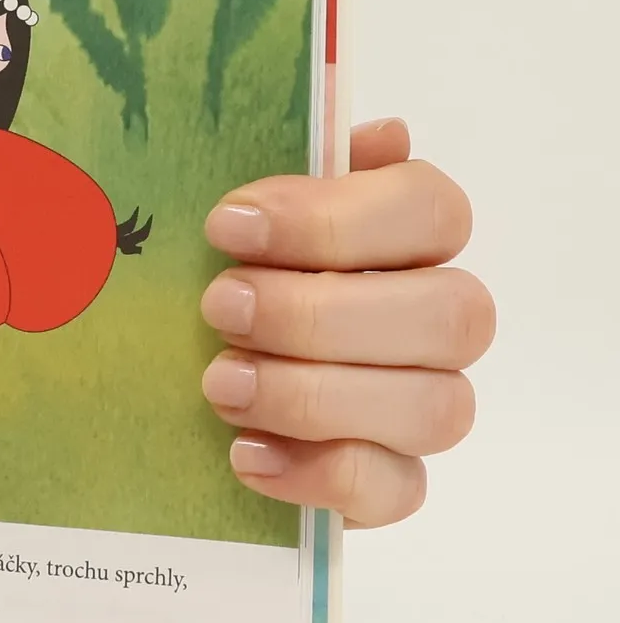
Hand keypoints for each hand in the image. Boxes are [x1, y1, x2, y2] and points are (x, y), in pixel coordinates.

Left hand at [200, 119, 493, 526]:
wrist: (172, 385)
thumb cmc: (218, 276)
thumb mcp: (234, 218)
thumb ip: (295, 170)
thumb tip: (371, 131)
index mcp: (408, 238)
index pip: (430, 210)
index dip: (334, 218)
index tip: (227, 225)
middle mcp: (436, 321)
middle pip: (450, 314)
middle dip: (320, 313)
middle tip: (218, 307)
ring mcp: (422, 405)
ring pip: (436, 407)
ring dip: (315, 394)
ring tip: (220, 384)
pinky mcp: (389, 482)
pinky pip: (397, 491)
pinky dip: (319, 475)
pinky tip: (246, 453)